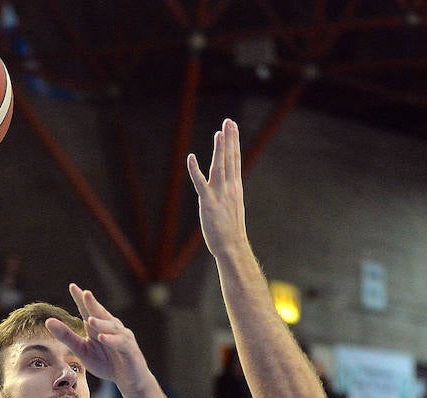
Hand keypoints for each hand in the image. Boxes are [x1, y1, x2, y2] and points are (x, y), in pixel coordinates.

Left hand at [46, 284, 150, 389]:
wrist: (128, 380)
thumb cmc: (106, 363)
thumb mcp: (82, 350)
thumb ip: (66, 336)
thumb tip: (48, 321)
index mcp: (97, 326)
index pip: (87, 310)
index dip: (81, 299)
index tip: (72, 286)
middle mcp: (111, 327)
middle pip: (101, 314)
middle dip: (93, 304)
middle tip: (85, 293)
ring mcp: (122, 337)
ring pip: (111, 327)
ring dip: (101, 323)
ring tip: (89, 320)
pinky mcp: (130, 349)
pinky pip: (120, 342)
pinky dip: (112, 340)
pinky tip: (102, 337)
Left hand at [186, 118, 249, 259]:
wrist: (232, 247)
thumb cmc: (230, 231)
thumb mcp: (232, 208)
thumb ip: (229, 194)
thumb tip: (227, 187)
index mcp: (235, 188)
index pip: (235, 160)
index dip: (233, 143)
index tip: (232, 127)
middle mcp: (229, 188)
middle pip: (230, 159)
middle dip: (230, 140)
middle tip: (229, 122)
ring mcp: (219, 195)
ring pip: (219, 167)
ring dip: (219, 150)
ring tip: (219, 133)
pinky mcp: (208, 203)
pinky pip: (200, 184)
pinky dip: (195, 170)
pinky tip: (191, 157)